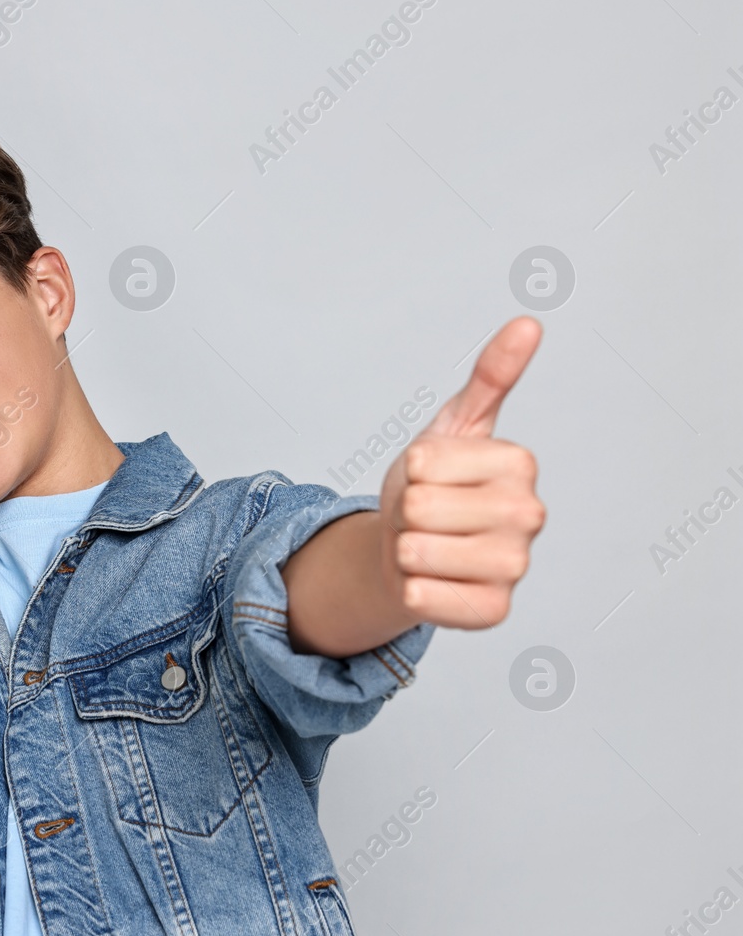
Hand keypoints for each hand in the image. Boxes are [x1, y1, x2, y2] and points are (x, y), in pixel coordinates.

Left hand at [377, 317, 546, 628]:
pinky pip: (423, 597)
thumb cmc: (434, 484)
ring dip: (405, 550)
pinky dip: (411, 590)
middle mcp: (529, 516)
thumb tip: (528, 323)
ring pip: (416, 552)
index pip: (423, 462)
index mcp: (520, 464)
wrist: (414, 547)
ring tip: (428, 545)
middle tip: (426, 516)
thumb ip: (490, 376)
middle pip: (419, 507)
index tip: (431, 476)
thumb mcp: (454, 425)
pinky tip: (431, 582)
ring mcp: (515, 567)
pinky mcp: (492, 612)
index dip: (410, 470)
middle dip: (406, 511)